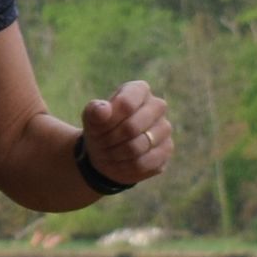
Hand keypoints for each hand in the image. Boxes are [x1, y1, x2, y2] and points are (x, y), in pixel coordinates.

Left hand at [76, 78, 173, 192]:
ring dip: (116, 154)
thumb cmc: (101, 128)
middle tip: (100, 143)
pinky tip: (119, 162)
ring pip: (139, 146)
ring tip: (108, 152)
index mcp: (139, 90)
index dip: (108, 120)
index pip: (126, 104)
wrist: (108, 151)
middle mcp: (157, 106)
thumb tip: (103, 109)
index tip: (97, 127)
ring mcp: (164, 128)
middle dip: (110, 139)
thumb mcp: (91, 118)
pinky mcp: (166, 150)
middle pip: (132, 127)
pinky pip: (144, 162)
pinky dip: (125, 166)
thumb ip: (94, 110)